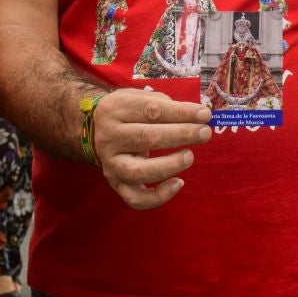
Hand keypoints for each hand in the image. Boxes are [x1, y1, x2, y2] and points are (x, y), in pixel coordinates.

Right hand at [92, 87, 212, 209]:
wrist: (93, 131)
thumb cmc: (126, 113)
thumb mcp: (138, 98)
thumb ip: (164, 104)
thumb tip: (198, 115)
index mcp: (115, 110)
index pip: (151, 110)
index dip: (180, 112)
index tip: (204, 115)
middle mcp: (110, 137)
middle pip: (147, 137)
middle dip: (181, 134)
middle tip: (204, 133)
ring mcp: (111, 163)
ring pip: (139, 171)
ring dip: (169, 165)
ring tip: (190, 156)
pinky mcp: (115, 184)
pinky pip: (136, 198)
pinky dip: (158, 196)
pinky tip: (178, 183)